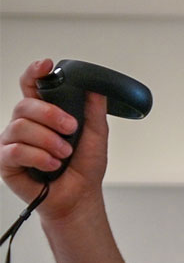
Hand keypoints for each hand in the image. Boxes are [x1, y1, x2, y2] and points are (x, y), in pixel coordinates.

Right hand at [2, 60, 108, 218]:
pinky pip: (15, 150)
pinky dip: (38, 157)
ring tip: (64, 154)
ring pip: (20, 127)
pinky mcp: (5, 161)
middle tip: (71, 128)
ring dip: (49, 141)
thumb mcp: (96, 136)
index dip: (34, 73)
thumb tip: (96, 89)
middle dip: (50, 114)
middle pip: (25, 105)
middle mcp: (25, 125)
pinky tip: (52, 165)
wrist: (78, 197)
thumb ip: (94, 111)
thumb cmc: (84, 168)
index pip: (31, 87)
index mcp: (44, 115)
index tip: (46, 65)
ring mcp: (12, 142)